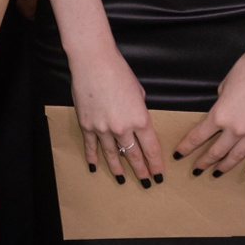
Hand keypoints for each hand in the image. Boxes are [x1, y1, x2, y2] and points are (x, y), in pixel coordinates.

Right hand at [67, 34, 162, 186]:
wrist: (93, 62)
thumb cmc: (118, 71)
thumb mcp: (139, 92)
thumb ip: (139, 111)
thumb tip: (136, 121)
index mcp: (140, 119)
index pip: (150, 149)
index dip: (155, 164)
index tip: (158, 175)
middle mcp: (122, 128)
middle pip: (133, 155)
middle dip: (140, 170)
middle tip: (145, 182)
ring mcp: (102, 129)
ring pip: (112, 154)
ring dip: (118, 168)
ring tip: (122, 179)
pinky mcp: (86, 125)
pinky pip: (91, 146)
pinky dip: (93, 157)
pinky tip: (95, 166)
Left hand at [177, 44, 244, 176]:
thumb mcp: (224, 88)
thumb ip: (221, 105)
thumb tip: (222, 113)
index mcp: (219, 115)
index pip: (198, 136)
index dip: (187, 147)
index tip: (180, 154)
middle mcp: (235, 128)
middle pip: (216, 151)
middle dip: (204, 161)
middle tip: (197, 169)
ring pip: (236, 156)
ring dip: (225, 166)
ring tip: (217, 172)